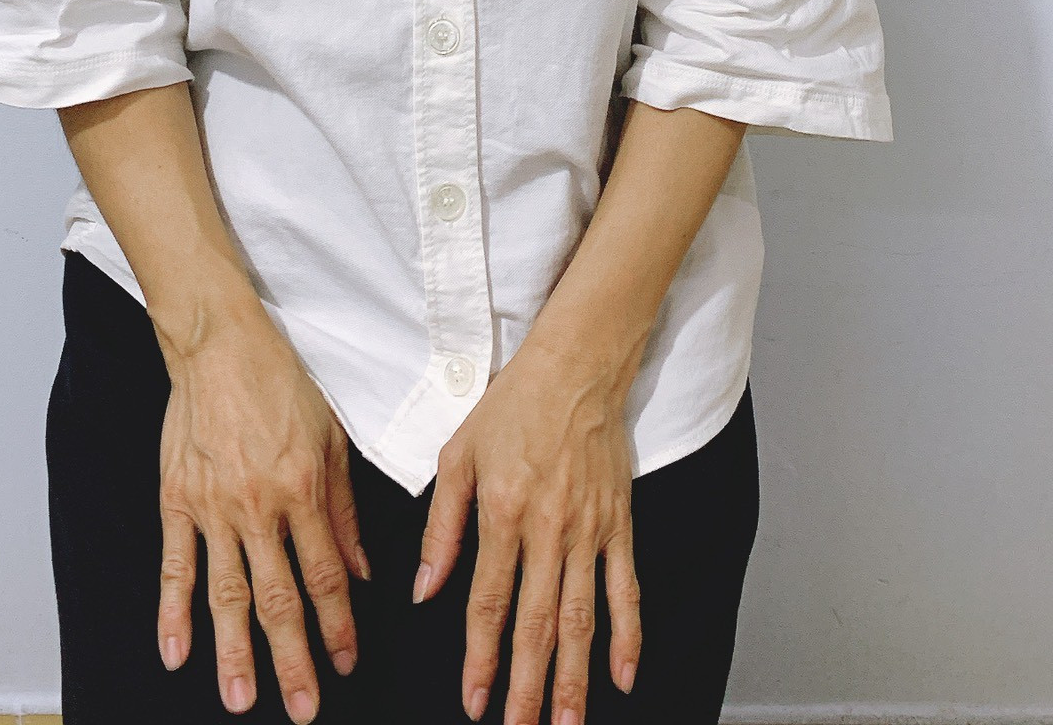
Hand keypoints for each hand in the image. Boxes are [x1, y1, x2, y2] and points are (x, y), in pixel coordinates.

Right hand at [157, 306, 370, 719]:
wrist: (219, 343)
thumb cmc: (280, 382)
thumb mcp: (331, 437)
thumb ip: (345, 508)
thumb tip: (362, 569)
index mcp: (303, 489)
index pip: (326, 575)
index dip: (339, 625)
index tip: (347, 662)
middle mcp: (259, 506)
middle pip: (279, 598)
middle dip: (294, 660)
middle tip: (304, 707)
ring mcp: (213, 506)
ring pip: (226, 594)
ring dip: (235, 652)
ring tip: (241, 699)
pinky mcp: (177, 500)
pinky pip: (175, 566)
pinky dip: (172, 613)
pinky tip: (176, 654)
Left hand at [414, 337, 640, 724]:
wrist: (575, 364)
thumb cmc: (513, 403)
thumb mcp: (458, 455)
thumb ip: (440, 525)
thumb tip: (425, 585)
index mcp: (502, 513)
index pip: (487, 604)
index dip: (479, 659)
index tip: (473, 700)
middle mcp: (547, 529)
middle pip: (537, 625)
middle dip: (528, 687)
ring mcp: (588, 530)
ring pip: (582, 620)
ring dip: (574, 679)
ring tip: (567, 723)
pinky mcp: (619, 523)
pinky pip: (625, 588)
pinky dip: (627, 636)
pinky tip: (621, 676)